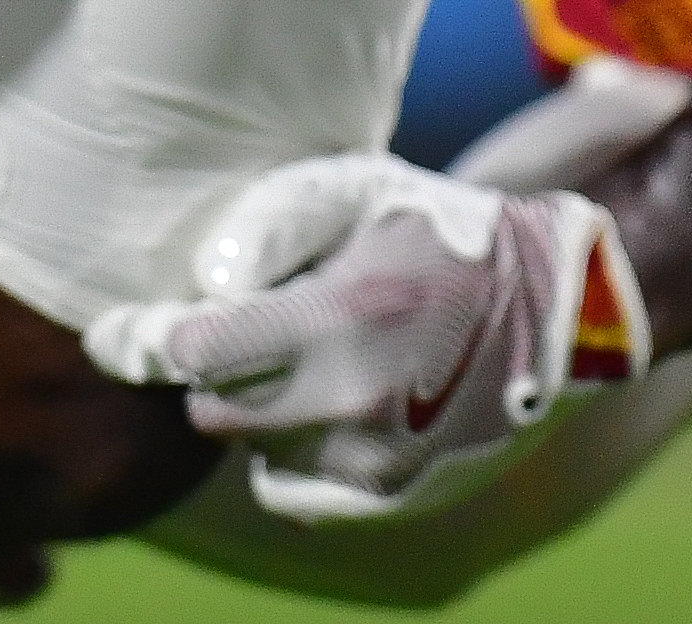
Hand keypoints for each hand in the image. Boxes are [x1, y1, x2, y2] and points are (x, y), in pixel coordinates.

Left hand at [83, 156, 646, 522]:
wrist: (558, 307)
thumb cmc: (444, 234)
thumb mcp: (362, 193)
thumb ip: (272, 226)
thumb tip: (202, 286)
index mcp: (343, 315)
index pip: (200, 351)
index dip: (157, 340)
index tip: (133, 334)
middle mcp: (354, 399)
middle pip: (213, 414)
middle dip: (220, 376)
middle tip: (257, 340)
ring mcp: (374, 459)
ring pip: (254, 452)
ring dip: (265, 416)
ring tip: (319, 370)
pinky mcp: (391, 497)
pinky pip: (294, 492)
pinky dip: (297, 457)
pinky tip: (335, 412)